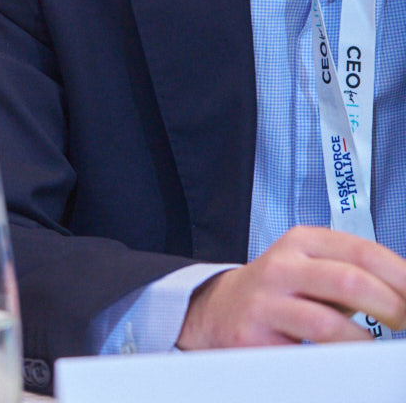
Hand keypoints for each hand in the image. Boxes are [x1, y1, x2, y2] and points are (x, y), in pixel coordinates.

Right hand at [176, 225, 405, 348]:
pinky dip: (333, 364)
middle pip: (349, 282)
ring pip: (327, 324)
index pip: (364, 252)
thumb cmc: (284, 291)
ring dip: (363, 342)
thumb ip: (358, 273)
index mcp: (302, 242)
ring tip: (371, 347)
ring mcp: (265, 302)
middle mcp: (281, 267)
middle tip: (403, 322)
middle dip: (391, 308)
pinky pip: (304, 356)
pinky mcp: (254, 337)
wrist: (219, 310)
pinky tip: (341, 361)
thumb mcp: (316, 268)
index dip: (402, 277)